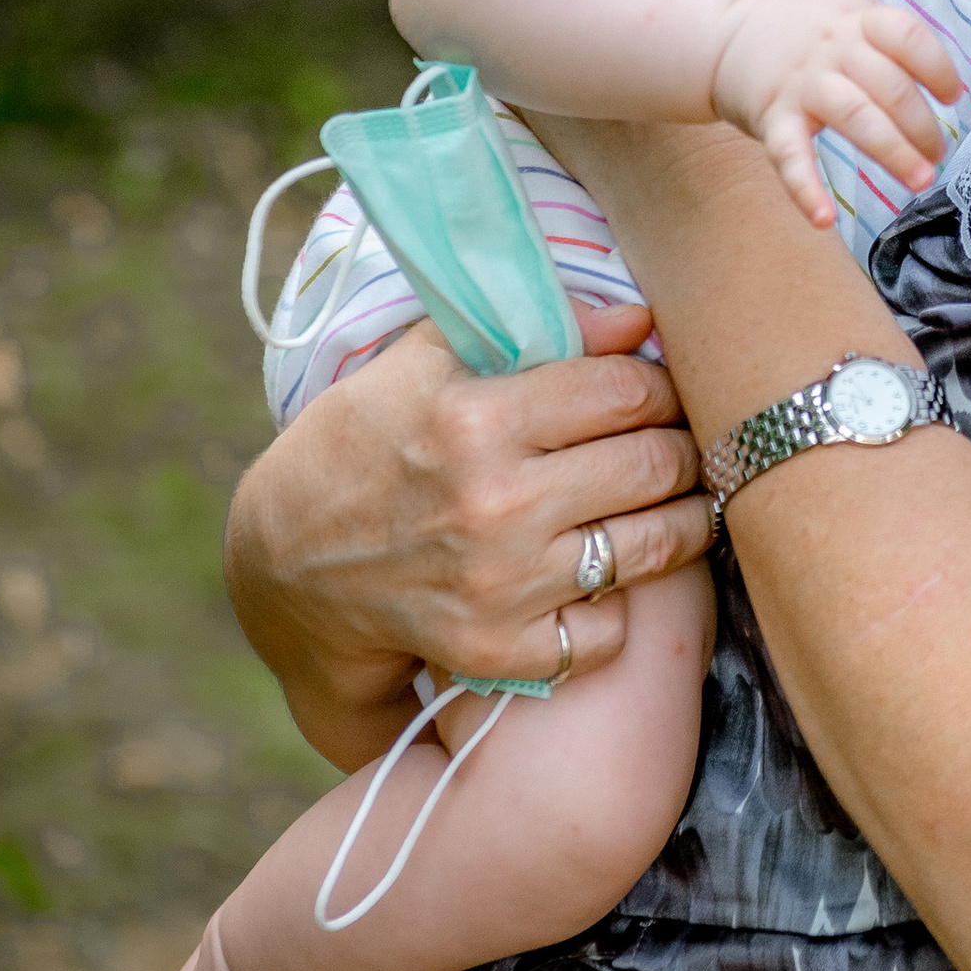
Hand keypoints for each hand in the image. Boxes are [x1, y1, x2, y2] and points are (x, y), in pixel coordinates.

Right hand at [224, 304, 708, 768]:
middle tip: (681, 444)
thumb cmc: (359, 446)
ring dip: (684, 521)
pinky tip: (600, 578)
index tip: (659, 391)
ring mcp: (500, 586)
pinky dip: (615, 606)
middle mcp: (493, 503)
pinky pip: (607, 630)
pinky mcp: (498, 652)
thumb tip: (638, 318)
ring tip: (680, 502)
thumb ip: (531, 331)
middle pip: (654, 464)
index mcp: (473, 418)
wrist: (287, 565)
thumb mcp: (420, 365)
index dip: (659, 384)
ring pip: (653, 547)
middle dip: (683, 448)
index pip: (626, 391)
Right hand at [710, 0, 961, 226]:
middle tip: (938, 156)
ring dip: (894, 152)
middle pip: (891, 87)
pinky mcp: (771, 117)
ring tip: (920, 180)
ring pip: (856, 117)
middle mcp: (832, 48)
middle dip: (924, 127)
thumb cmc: (797, 28)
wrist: (718, 33)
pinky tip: (824, 219)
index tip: (953, 97)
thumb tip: (944, 78)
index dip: (939, 68)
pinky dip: (805, 189)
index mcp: (856, 18)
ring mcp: (802, 83)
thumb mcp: (844, 9)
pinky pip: (790, 156)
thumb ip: (888, 35)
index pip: (908, 36)